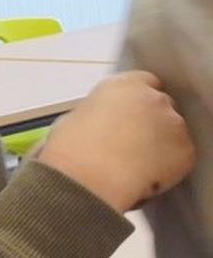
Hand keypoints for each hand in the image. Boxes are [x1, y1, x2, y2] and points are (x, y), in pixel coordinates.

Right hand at [37, 70, 194, 210]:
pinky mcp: (185, 149)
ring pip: (173, 132)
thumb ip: (102, 112)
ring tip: (136, 164)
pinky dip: (169, 166)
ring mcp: (174, 123)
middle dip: (151, 121)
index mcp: (123, 84)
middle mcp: (153, 98)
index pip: (145, 82)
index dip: (137, 101)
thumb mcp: (78, 116)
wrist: (87, 175)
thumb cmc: (72, 148)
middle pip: (161, 106)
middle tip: (133, 142)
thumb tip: (105, 123)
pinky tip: (146, 174)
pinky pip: (180, 156)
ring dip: (161, 144)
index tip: (130, 115)